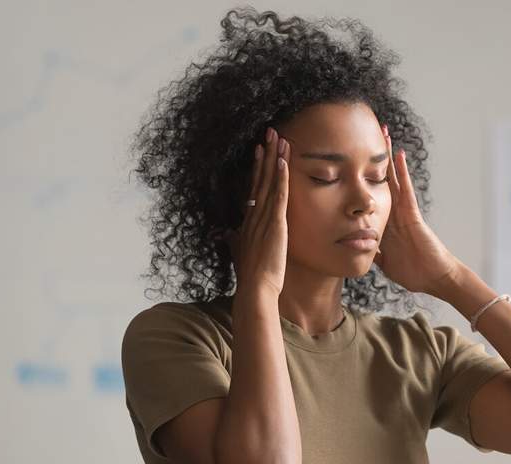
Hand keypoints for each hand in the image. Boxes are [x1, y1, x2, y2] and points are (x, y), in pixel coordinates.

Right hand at [225, 127, 289, 296]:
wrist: (256, 288)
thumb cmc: (251, 275)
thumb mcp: (240, 252)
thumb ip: (234, 240)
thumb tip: (226, 234)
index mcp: (249, 219)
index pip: (254, 186)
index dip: (257, 167)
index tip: (260, 149)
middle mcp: (254, 214)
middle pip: (260, 177)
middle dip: (266, 153)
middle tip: (270, 131)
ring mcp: (263, 218)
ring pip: (269, 181)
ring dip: (274, 158)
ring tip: (279, 137)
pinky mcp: (274, 224)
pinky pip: (278, 195)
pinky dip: (280, 178)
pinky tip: (283, 162)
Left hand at [373, 125, 460, 295]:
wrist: (434, 278)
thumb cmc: (413, 271)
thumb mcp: (384, 261)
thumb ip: (372, 252)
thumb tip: (356, 249)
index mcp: (385, 222)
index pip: (370, 195)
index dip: (360, 178)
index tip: (349, 161)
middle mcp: (393, 212)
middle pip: (380, 179)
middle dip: (372, 159)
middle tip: (364, 134)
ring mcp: (403, 211)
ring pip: (392, 178)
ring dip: (387, 156)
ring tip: (382, 133)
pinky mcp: (412, 214)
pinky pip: (406, 189)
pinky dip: (402, 172)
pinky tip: (398, 155)